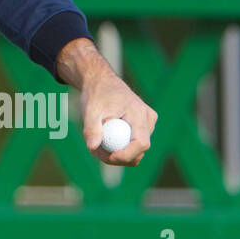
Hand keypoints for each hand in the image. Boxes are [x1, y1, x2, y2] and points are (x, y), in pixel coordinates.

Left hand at [56, 38, 157, 166]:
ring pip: (136, 150)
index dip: (127, 155)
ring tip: (96, 144)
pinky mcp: (143, 126)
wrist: (101, 81)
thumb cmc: (96, 93)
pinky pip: (133, 144)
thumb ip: (91, 128)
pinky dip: (119, 146)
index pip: (141, 143)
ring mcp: (148, 123)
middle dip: (119, 157)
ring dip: (117, 153)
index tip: (110, 157)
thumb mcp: (91, 109)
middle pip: (140, 150)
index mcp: (139, 113)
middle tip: (95, 153)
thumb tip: (92, 147)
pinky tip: (103, 140)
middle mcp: (148, 119)